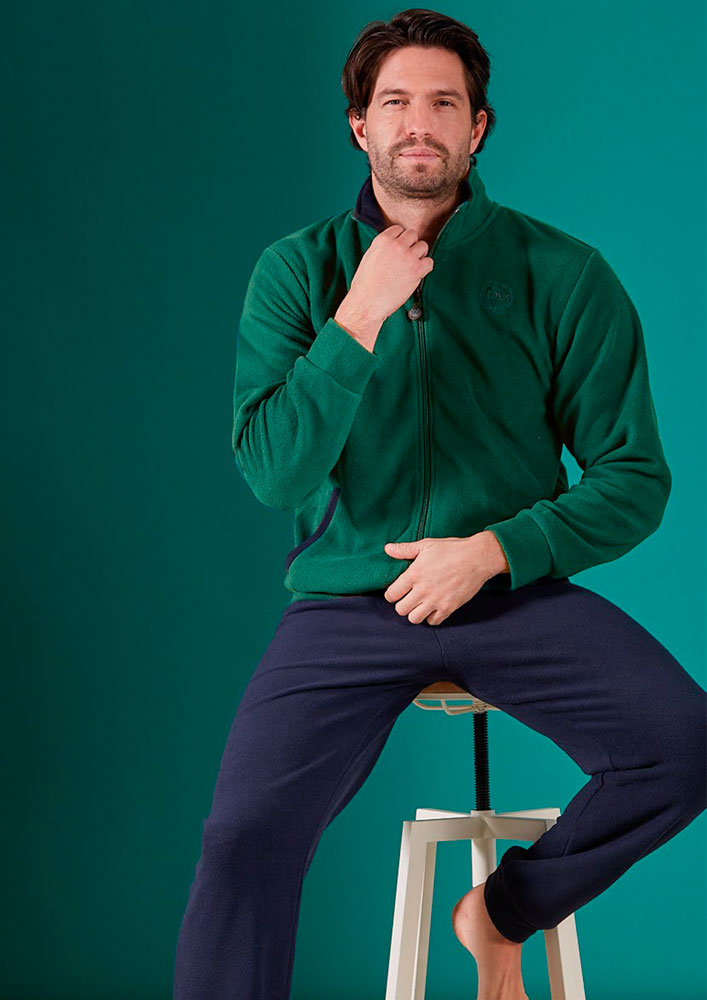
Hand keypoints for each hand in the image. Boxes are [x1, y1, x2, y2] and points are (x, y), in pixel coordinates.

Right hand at [340, 224, 434, 328]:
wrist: (367, 303)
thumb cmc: (365, 285)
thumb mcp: (369, 257)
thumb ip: (383, 248)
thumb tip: (394, 245)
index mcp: (382, 240)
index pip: (399, 229)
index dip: (400, 239)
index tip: (399, 248)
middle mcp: (396, 245)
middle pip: (413, 234)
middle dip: (411, 245)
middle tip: (407, 257)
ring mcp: (407, 257)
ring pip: (423, 246)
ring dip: (419, 255)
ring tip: (412, 266)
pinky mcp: (416, 270)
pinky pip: (429, 262)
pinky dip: (425, 268)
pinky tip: (417, 274)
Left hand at [383, 531, 508, 624]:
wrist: (478, 558)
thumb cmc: (452, 549)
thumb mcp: (426, 545)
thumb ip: (405, 549)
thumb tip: (388, 549)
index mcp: (414, 574)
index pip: (391, 595)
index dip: (391, 594)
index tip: (397, 591)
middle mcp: (423, 590)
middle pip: (400, 610)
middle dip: (402, 604)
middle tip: (408, 598)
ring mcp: (436, 601)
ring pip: (414, 619)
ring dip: (415, 613)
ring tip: (420, 604)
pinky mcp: (449, 607)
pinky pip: (433, 622)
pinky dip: (431, 617)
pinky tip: (433, 608)